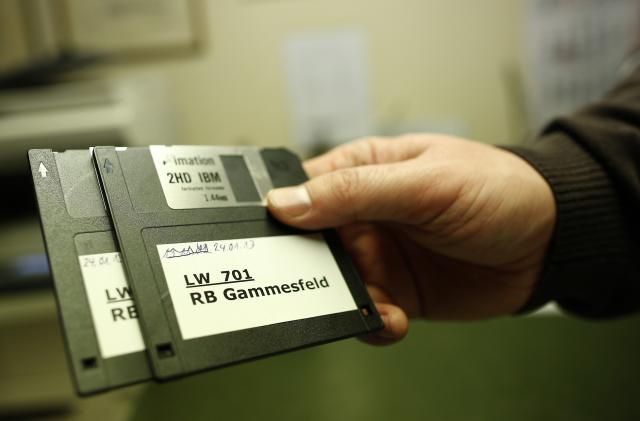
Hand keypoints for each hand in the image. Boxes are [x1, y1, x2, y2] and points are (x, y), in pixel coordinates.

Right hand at [267, 134, 555, 344]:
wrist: (548, 242)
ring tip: (375, 306)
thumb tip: (286, 202)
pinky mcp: (395, 291)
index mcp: (360, 172)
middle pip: (308, 245)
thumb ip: (355, 192)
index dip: (280, 216)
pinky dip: (370, 323)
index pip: (301, 191)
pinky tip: (392, 320)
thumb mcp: (425, 183)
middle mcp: (362, 215)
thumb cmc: (495, 190)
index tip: (273, 242)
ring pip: (333, 285)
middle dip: (309, 270)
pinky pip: (365, 311)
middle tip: (326, 282)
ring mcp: (378, 255)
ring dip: (343, 301)